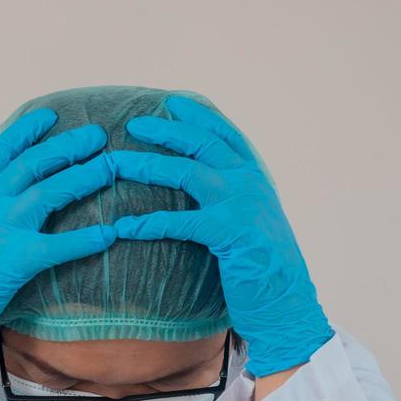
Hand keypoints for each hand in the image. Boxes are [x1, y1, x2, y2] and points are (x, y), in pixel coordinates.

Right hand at [0, 109, 117, 388]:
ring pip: (50, 192)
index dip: (28, 130)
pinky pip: (60, 245)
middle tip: (99, 135)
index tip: (51, 115)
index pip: (4, 151)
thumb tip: (0, 207)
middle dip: (69, 146)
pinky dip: (87, 239)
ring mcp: (4, 230)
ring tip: (112, 167)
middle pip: (36, 163)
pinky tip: (110, 234)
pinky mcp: (17, 260)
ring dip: (84, 177)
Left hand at [110, 96, 332, 376]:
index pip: (225, 133)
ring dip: (145, 165)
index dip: (199, 114)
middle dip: (166, 130)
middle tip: (133, 123)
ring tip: (114, 164)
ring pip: (186, 172)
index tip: (173, 100)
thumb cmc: (265, 265)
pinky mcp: (228, 233)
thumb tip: (209, 182)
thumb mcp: (255, 219)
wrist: (287, 300)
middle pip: (201, 143)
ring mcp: (240, 205)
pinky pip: (179, 222)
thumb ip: (237, 196)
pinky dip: (148, 223)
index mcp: (256, 176)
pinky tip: (124, 226)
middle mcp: (250, 182)